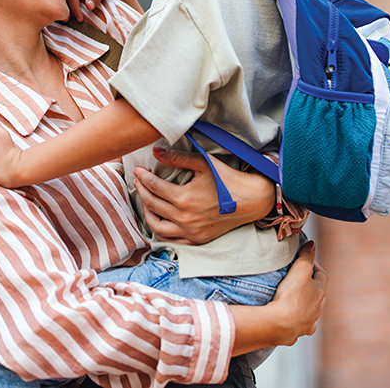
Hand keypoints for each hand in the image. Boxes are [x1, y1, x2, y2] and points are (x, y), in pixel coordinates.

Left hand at [132, 147, 275, 244]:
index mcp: (184, 198)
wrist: (251, 200)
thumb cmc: (227, 179)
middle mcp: (184, 218)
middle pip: (152, 204)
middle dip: (142, 191)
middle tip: (139, 181)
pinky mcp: (196, 240)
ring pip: (156, 226)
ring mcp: (190, 232)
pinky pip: (170, 240)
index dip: (143, 177)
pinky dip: (160, 230)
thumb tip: (155, 150)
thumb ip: (177, 157)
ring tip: (146, 201)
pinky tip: (159, 219)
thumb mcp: (203, 163)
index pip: (153, 187)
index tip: (138, 170)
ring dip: (147, 213)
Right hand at [228, 241, 326, 353]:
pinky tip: (293, 323)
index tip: (308, 263)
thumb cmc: (291, 296)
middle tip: (301, 281)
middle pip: (319, 296)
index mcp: (320, 292)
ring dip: (308, 307)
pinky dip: (299, 324)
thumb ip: (307, 255)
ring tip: (297, 302)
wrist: (280, 324)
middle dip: (313, 288)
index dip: (316, 268)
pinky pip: (301, 328)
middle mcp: (317, 309)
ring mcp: (308, 322)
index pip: (322, 276)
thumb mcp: (300, 269)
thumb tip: (313, 244)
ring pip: (313, 314)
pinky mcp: (297, 333)